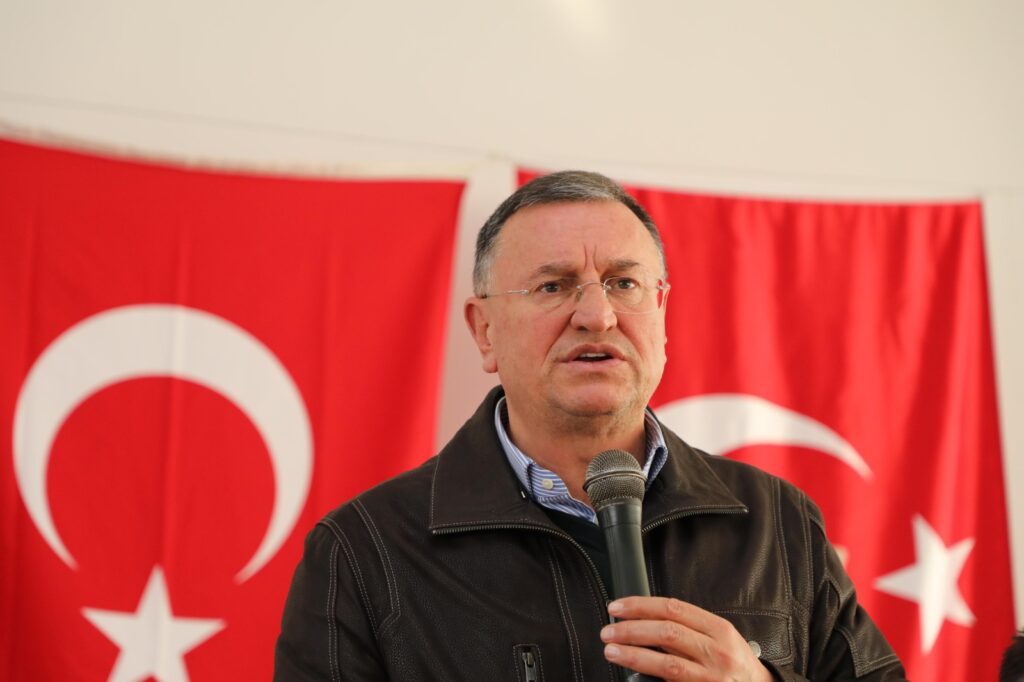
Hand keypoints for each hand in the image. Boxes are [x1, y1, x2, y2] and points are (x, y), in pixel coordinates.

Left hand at [601, 597, 771, 681]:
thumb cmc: (735, 664)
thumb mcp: (720, 638)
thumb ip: (688, 627)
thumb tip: (644, 618)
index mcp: (719, 630)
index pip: (673, 609)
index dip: (641, 605)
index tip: (618, 607)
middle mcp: (717, 652)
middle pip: (667, 632)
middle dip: (632, 629)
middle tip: (609, 630)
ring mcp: (711, 677)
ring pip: (666, 662)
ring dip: (633, 654)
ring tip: (612, 650)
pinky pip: (671, 681)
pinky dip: (648, 675)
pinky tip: (633, 673)